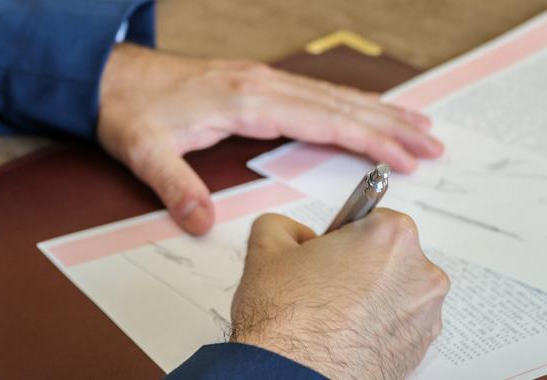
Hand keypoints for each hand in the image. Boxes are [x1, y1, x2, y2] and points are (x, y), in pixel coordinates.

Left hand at [97, 44, 442, 234]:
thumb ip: (176, 186)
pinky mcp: (256, 82)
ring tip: (421, 125)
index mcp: (246, 100)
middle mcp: (262, 84)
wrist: (112, 77)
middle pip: (341, 104)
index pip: (323, 120)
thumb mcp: (144, 152)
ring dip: (379, 110)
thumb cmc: (131, 111)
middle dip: (391, 125)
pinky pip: (317, 92)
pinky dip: (350, 103)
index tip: (405, 156)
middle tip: (435, 145)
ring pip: (334, 95)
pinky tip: (367, 111)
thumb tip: (201, 223)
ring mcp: (262, 79)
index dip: (368, 139)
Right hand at [229, 210, 448, 378]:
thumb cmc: (286, 319)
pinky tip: (344, 337)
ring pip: (394, 293)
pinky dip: (376, 328)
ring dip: (370, 298)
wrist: (291, 377)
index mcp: (391, 236)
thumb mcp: (266, 248)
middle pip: (388, 257)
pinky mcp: (421, 350)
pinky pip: (398, 326)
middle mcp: (420, 273)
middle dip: (359, 267)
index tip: (328, 254)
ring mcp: (425, 315)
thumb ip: (283, 225)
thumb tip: (295, 234)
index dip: (342, 237)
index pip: (371, 220)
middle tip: (322, 286)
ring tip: (331, 317)